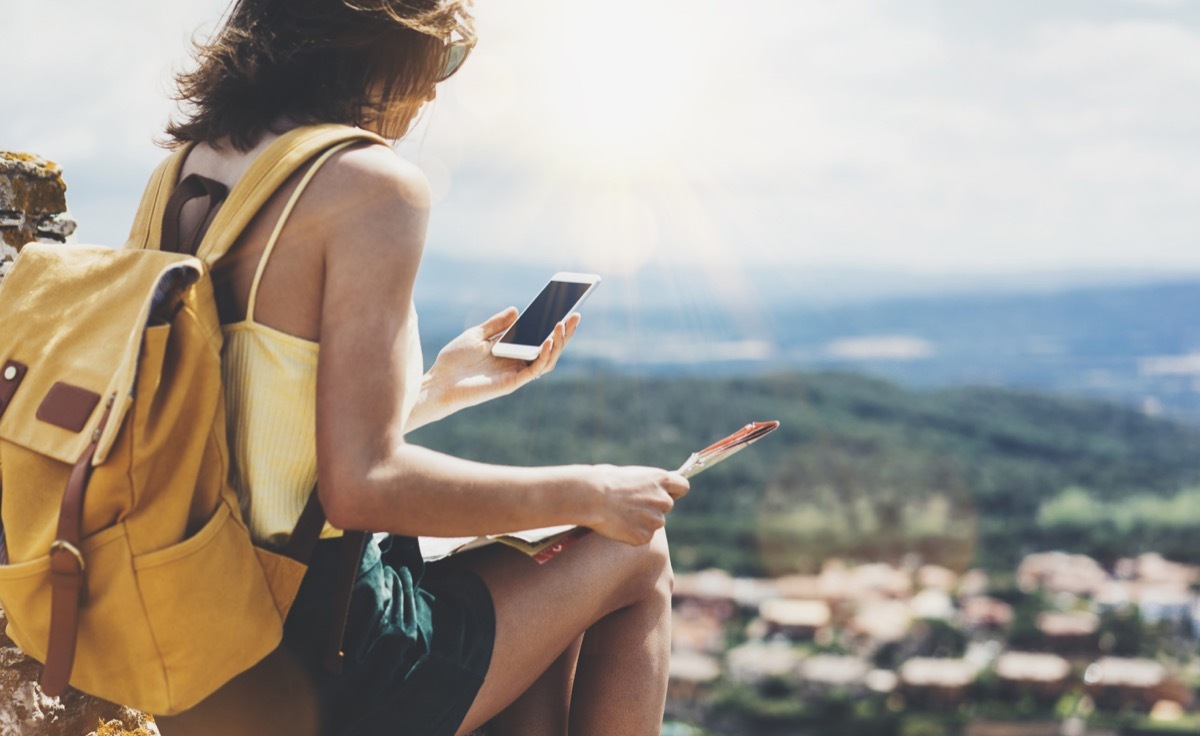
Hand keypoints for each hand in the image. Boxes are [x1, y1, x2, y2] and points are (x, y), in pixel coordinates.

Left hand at [418, 307, 580, 422]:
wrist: (440, 380)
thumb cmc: (455, 359)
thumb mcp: (476, 334)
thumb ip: (497, 324)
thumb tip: (516, 310)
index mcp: (511, 349)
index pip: (538, 335)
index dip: (552, 324)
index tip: (565, 306)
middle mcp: (517, 361)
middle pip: (549, 347)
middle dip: (564, 333)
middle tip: (575, 315)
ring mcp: (517, 372)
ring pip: (547, 359)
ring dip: (558, 343)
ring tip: (563, 325)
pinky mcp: (513, 383)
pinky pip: (535, 369)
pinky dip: (544, 355)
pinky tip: (547, 340)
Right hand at [587, 466, 689, 545]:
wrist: (591, 497)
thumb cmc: (604, 481)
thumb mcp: (630, 475)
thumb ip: (646, 484)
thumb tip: (650, 490)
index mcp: (661, 479)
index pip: (682, 486)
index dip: (674, 490)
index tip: (666, 492)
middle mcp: (663, 500)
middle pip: (666, 506)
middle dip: (652, 507)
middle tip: (631, 505)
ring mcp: (656, 520)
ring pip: (654, 523)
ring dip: (642, 521)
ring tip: (620, 514)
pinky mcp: (644, 537)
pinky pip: (641, 536)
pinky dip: (631, 534)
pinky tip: (616, 525)